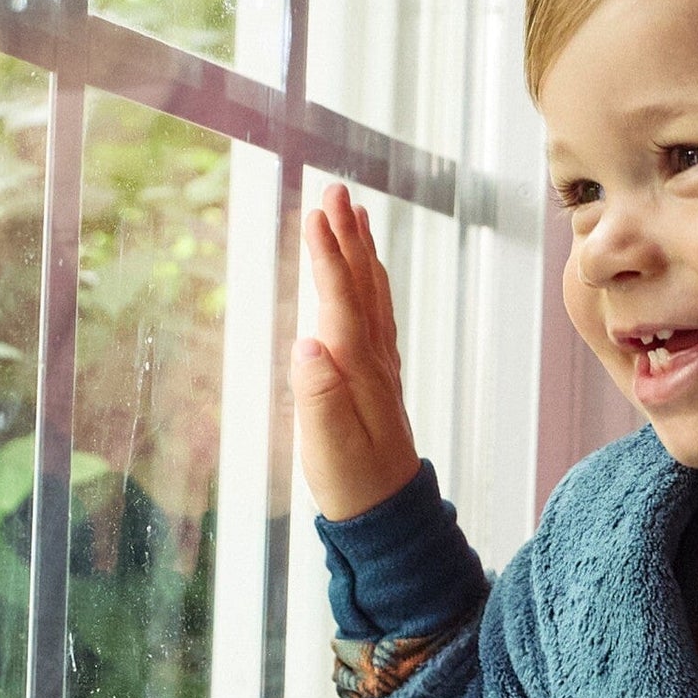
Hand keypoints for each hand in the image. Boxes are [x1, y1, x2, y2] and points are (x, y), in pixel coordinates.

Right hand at [291, 182, 421, 522]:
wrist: (389, 509)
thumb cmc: (352, 480)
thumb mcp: (327, 444)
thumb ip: (318, 395)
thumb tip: (308, 345)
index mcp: (356, 365)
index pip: (339, 297)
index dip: (327, 254)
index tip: (316, 212)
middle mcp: (372, 355)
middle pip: (360, 282)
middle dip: (347, 234)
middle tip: (337, 188)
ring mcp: (379, 361)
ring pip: (372, 292)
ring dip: (362, 249)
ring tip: (354, 212)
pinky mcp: (377, 373)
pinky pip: (375, 312)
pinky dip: (370, 281)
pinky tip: (366, 271)